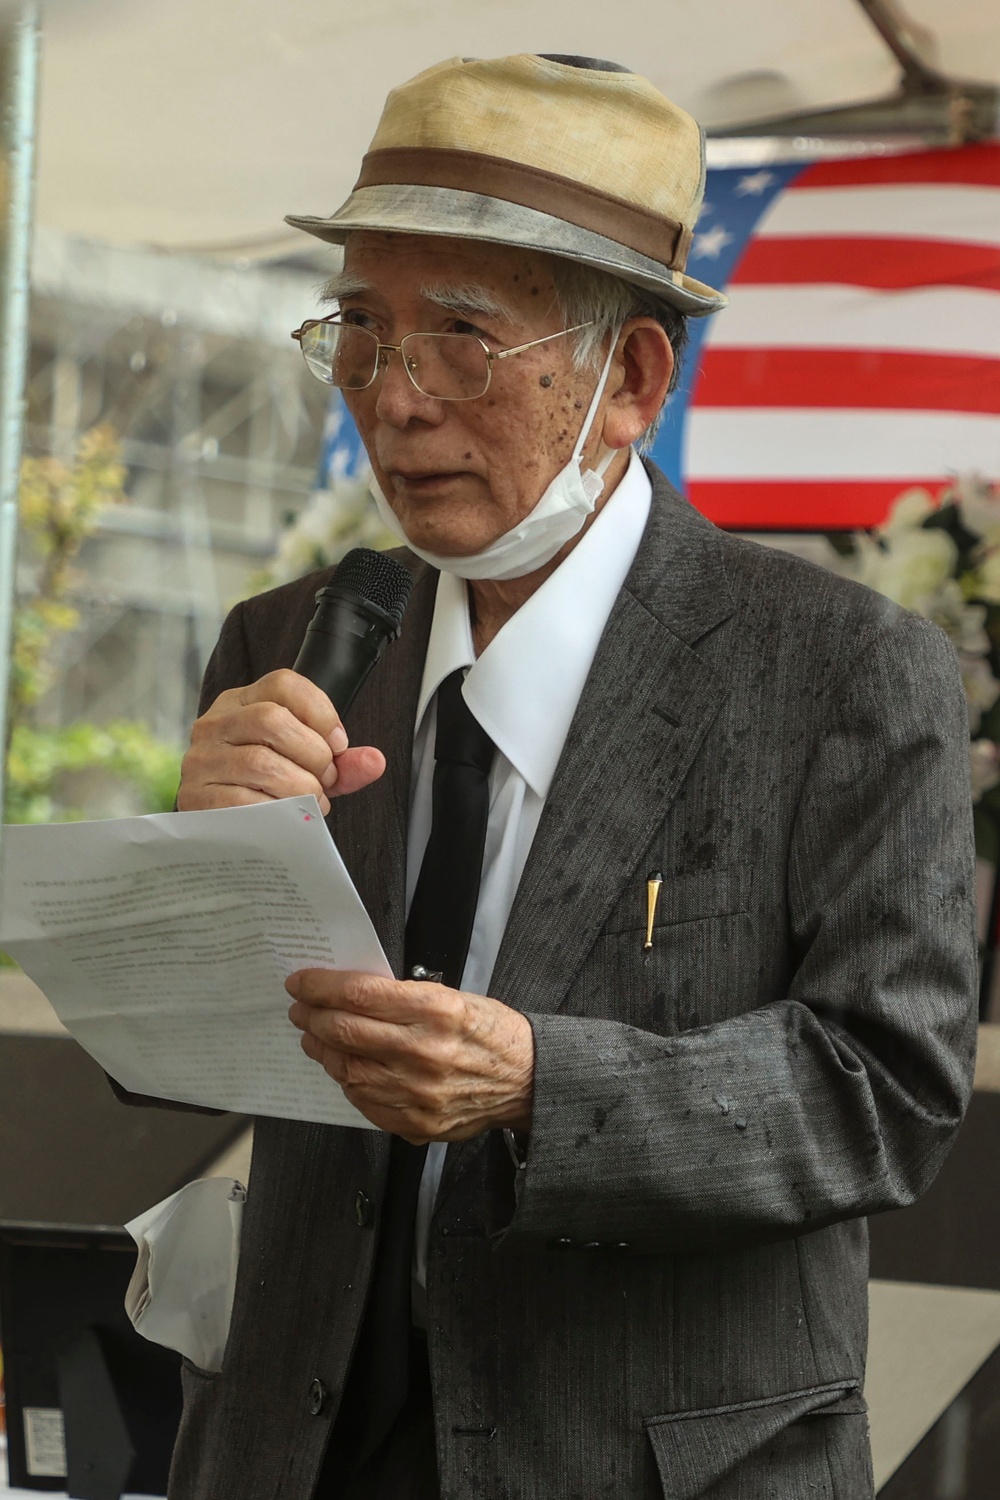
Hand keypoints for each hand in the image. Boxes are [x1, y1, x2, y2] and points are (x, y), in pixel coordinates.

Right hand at [178, 669, 385, 814]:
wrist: (222, 828)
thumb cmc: (267, 787)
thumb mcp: (307, 767)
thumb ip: (343, 762)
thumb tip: (375, 761)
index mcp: (242, 702)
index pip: (284, 684)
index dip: (321, 713)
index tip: (339, 744)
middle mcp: (216, 723)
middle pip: (272, 720)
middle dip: (312, 753)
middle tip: (325, 779)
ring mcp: (201, 759)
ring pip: (260, 762)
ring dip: (299, 786)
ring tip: (310, 801)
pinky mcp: (195, 796)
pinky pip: (242, 800)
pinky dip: (276, 811)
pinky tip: (286, 817)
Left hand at [285, 968, 534, 1143]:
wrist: (527, 1081)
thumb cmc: (492, 1034)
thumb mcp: (455, 997)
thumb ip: (403, 998)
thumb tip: (350, 995)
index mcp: (436, 1012)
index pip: (359, 994)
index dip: (320, 986)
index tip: (301, 982)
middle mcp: (424, 1053)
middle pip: (344, 1032)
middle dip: (312, 1016)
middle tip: (301, 1008)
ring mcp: (418, 1094)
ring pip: (347, 1070)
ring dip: (322, 1050)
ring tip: (316, 1037)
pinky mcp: (416, 1124)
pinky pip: (364, 1102)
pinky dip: (347, 1081)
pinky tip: (345, 1067)